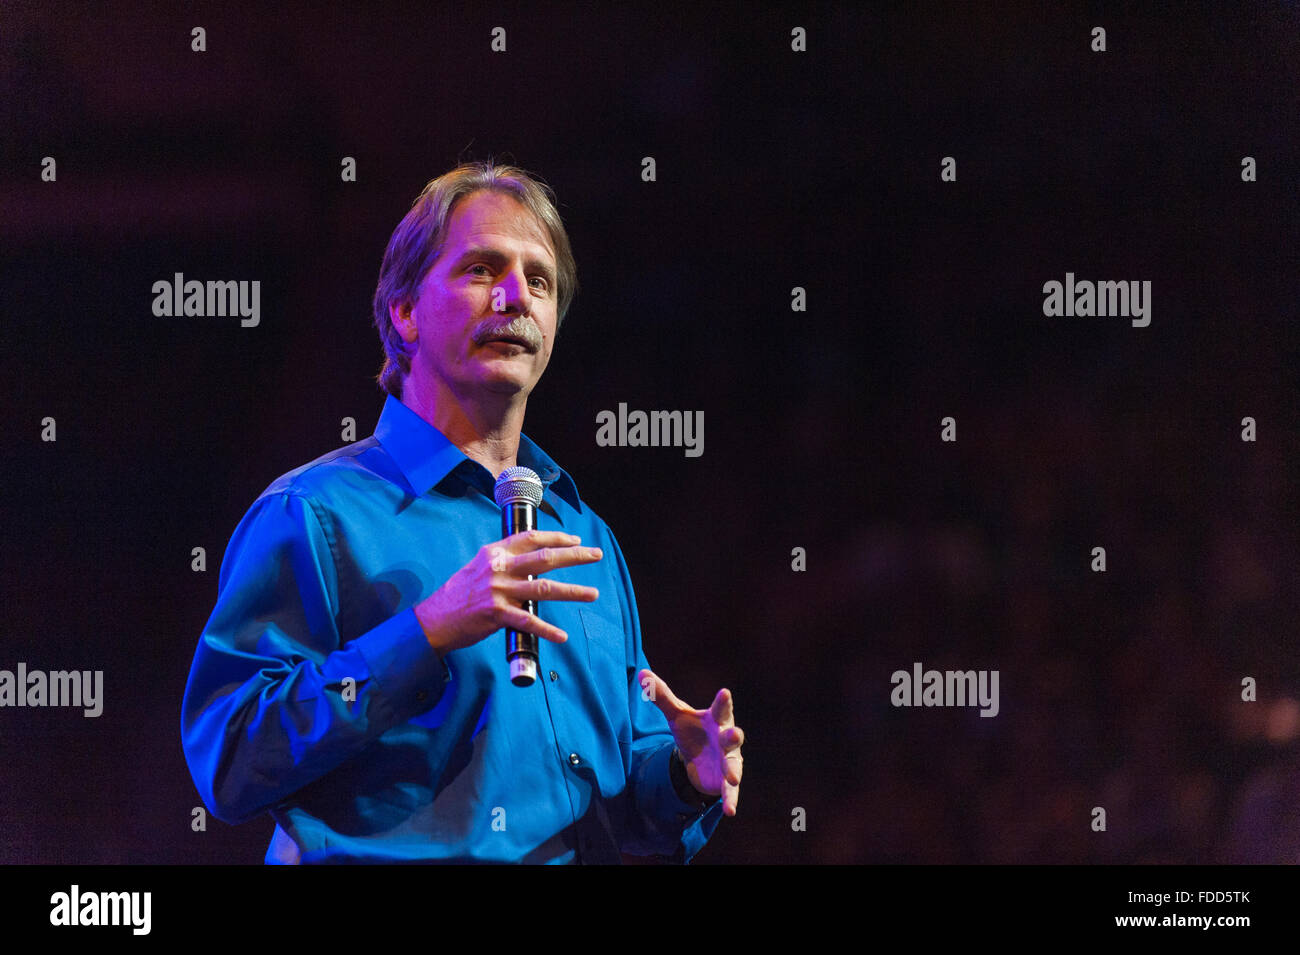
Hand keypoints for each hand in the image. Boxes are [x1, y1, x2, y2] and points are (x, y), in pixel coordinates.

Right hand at [414, 529, 602, 655]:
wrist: (435, 619)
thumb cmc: (460, 594)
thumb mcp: (479, 566)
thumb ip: (505, 561)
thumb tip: (534, 561)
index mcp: (495, 553)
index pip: (531, 538)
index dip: (557, 537)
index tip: (576, 539)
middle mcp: (498, 568)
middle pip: (545, 558)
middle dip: (575, 555)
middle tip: (596, 554)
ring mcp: (498, 591)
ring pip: (543, 588)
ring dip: (572, 591)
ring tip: (593, 593)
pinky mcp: (496, 615)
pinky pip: (528, 622)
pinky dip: (547, 630)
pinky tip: (561, 635)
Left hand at [639, 669, 743, 816]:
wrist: (698, 758)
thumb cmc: (692, 730)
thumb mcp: (676, 714)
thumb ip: (662, 696)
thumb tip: (643, 675)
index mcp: (716, 720)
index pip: (720, 708)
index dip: (723, 701)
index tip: (724, 692)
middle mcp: (726, 739)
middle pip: (732, 736)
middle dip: (733, 736)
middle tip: (732, 734)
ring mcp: (728, 760)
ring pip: (734, 764)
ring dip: (733, 770)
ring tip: (732, 778)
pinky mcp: (725, 781)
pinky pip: (730, 792)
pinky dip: (731, 800)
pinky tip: (730, 811)